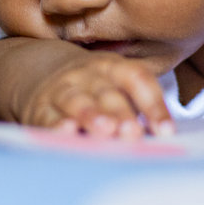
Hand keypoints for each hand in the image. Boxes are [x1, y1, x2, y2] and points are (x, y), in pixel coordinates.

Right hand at [9, 48, 175, 138]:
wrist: (36, 70)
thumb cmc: (91, 87)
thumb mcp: (114, 83)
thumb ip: (138, 106)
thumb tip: (166, 137)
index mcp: (112, 67)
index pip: (137, 79)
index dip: (153, 104)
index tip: (167, 132)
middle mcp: (87, 75)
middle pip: (107, 93)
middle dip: (121, 113)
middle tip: (134, 133)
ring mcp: (61, 90)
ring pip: (77, 102)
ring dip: (92, 115)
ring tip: (105, 130)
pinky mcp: (38, 109)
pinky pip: (47, 116)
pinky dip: (56, 125)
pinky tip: (67, 131)